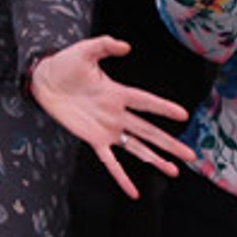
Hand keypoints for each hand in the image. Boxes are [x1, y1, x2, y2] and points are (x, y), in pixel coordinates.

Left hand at [26, 36, 192, 200]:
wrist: (46, 81)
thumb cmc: (67, 64)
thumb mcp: (85, 50)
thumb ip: (105, 45)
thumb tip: (125, 46)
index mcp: (118, 93)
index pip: (145, 102)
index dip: (163, 108)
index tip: (183, 115)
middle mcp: (117, 114)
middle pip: (148, 131)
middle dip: (169, 143)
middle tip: (191, 154)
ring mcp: (107, 129)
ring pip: (136, 147)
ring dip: (154, 160)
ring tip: (174, 171)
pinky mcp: (93, 140)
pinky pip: (110, 162)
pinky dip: (121, 177)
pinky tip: (133, 191)